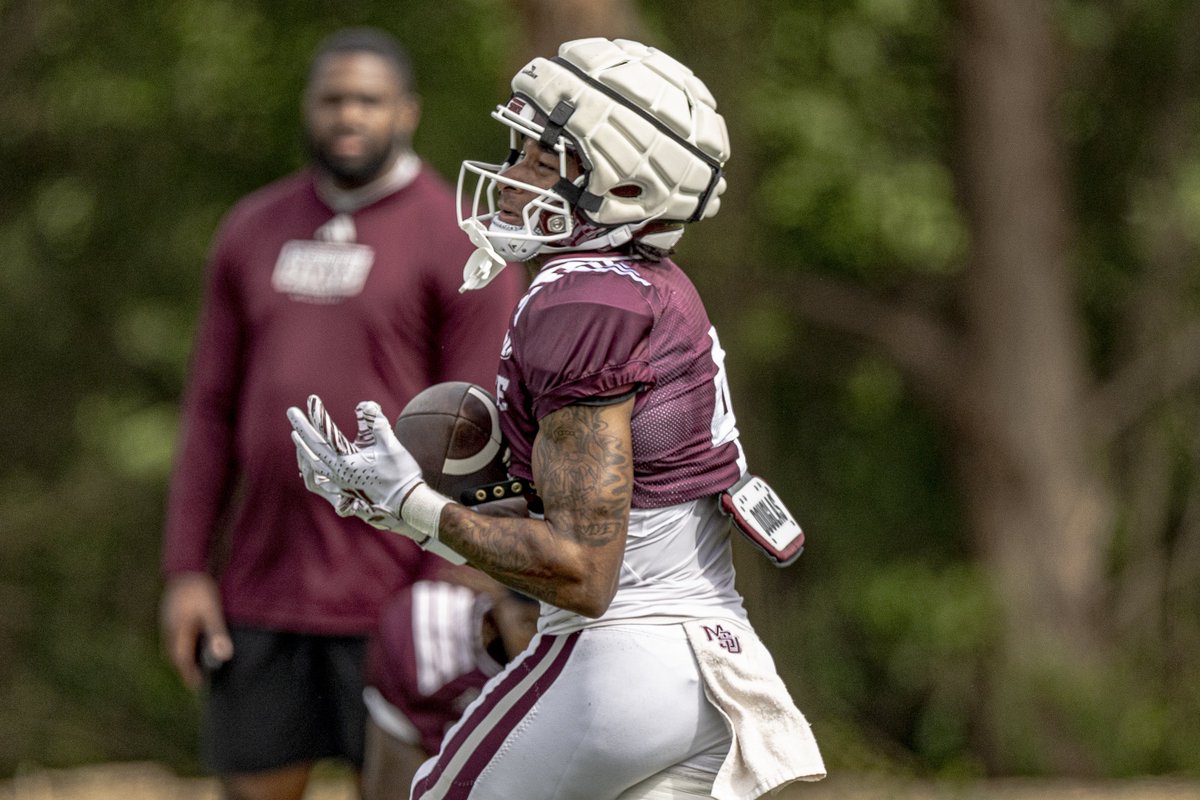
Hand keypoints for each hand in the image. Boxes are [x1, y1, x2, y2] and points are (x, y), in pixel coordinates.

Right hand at [159, 572, 232, 689]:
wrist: (186, 568)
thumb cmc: (201, 590)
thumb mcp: (213, 611)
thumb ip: (217, 633)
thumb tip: (224, 655)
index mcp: (179, 631)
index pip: (182, 660)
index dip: (190, 674)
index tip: (198, 685)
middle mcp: (169, 628)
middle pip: (174, 655)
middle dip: (184, 668)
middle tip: (195, 677)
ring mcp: (166, 620)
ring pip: (171, 645)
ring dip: (181, 656)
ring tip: (193, 663)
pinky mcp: (168, 613)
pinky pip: (172, 635)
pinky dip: (180, 644)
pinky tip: (189, 640)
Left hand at [288, 393, 427, 514]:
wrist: (407, 501)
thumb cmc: (400, 474)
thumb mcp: (391, 446)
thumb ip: (378, 424)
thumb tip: (367, 405)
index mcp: (344, 466)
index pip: (317, 442)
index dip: (305, 424)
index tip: (293, 410)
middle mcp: (338, 476)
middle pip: (310, 452)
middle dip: (301, 431)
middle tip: (292, 413)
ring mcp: (341, 482)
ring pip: (313, 464)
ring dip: (304, 447)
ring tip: (298, 434)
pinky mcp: (346, 485)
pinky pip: (321, 473)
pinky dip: (313, 461)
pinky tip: (313, 456)